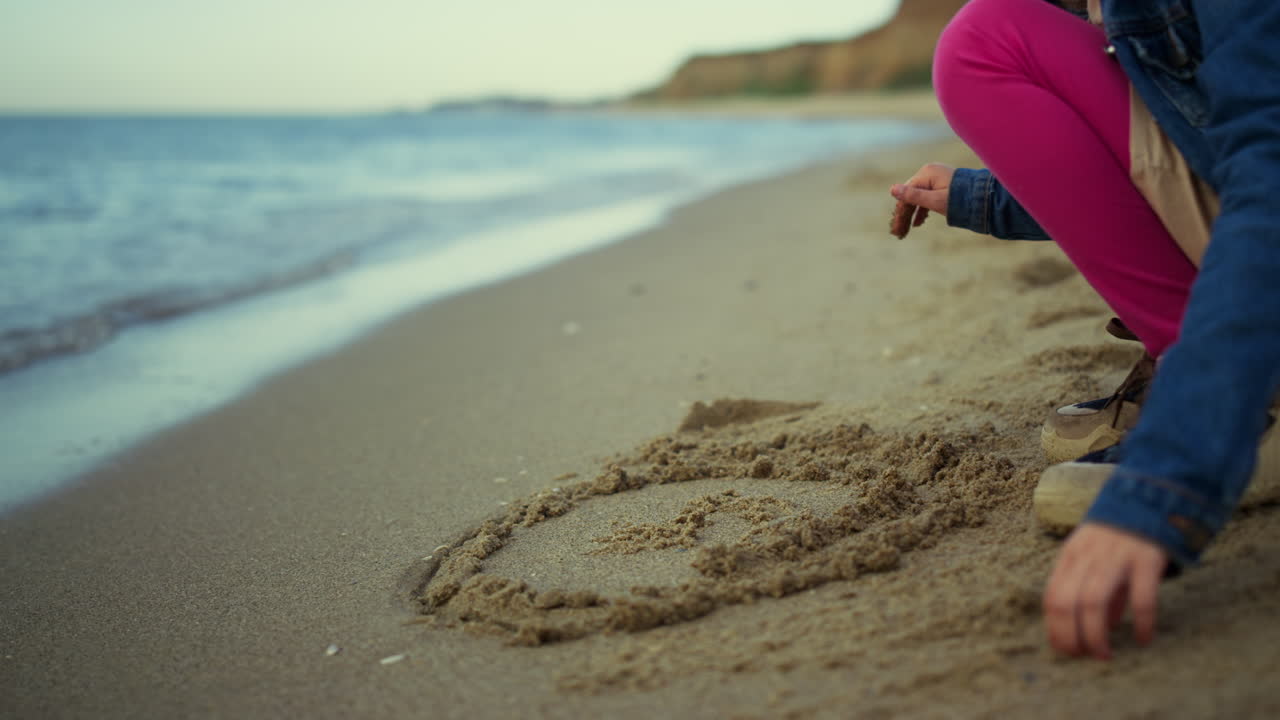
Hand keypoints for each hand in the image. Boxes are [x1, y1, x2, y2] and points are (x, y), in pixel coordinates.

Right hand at [889, 163, 955, 228]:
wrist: (985, 197)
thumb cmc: (961, 199)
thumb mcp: (935, 201)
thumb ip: (913, 196)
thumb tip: (892, 189)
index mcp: (927, 173)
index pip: (907, 192)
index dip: (901, 211)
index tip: (898, 228)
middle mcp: (930, 172)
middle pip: (912, 194)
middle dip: (907, 213)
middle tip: (901, 231)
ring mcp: (937, 177)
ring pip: (919, 196)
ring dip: (914, 212)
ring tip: (910, 228)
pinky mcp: (943, 183)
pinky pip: (928, 195)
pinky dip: (924, 208)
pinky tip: (920, 221)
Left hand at [1043, 523, 1168, 659]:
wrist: (1149, 495)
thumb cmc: (1117, 534)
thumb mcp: (1095, 556)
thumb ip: (1093, 587)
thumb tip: (1101, 626)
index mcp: (1071, 556)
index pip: (1052, 597)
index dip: (1055, 628)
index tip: (1067, 651)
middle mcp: (1088, 556)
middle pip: (1067, 602)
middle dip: (1070, 636)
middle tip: (1083, 657)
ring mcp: (1116, 557)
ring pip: (1093, 602)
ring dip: (1095, 635)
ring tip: (1104, 656)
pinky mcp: (1146, 559)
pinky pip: (1141, 597)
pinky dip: (1141, 622)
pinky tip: (1143, 639)